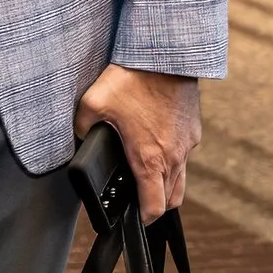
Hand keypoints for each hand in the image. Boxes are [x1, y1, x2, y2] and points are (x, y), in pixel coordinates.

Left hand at [75, 66, 201, 222]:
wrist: (166, 55)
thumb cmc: (130, 79)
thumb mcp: (92, 103)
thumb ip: (82, 127)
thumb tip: (79, 138)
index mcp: (149, 158)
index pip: (155, 206)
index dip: (145, 217)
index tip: (135, 218)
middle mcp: (173, 156)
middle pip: (171, 198)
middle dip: (155, 204)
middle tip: (138, 200)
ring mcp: (187, 144)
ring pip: (180, 179)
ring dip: (166, 185)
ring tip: (146, 178)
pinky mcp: (193, 130)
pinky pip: (184, 155)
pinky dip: (173, 161)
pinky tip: (155, 147)